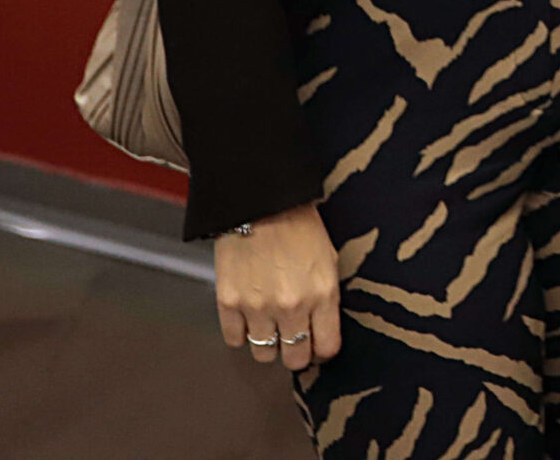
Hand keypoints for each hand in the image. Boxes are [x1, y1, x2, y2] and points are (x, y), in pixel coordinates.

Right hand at [214, 203, 341, 371]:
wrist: (260, 201)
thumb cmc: (298, 224)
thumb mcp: (329, 258)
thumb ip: (327, 296)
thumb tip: (324, 326)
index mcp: (322, 294)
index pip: (327, 347)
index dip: (323, 349)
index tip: (319, 344)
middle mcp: (292, 307)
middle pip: (295, 358)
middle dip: (297, 352)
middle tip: (294, 339)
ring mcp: (258, 308)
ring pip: (264, 355)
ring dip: (268, 345)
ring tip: (270, 327)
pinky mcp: (229, 303)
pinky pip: (235, 340)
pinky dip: (242, 334)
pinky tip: (249, 319)